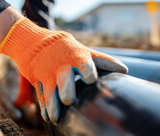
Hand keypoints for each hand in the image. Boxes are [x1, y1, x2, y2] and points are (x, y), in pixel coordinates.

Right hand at [0, 18, 127, 121]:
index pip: (88, 62)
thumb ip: (102, 61)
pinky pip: (41, 95)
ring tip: (56, 117)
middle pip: (65, 78)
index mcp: (78, 56)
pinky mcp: (38, 80)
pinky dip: (45, 107)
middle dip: (66, 89)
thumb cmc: (67, 50)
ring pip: (51, 91)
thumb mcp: (83, 51)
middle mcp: (64, 65)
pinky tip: (49, 117)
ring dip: (53, 104)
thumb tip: (125, 70)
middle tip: (69, 100)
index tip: (96, 78)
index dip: (93, 69)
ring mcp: (49, 73)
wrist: (34, 42)